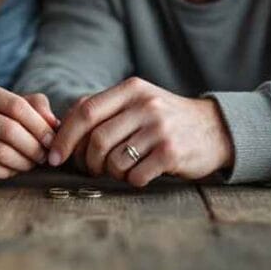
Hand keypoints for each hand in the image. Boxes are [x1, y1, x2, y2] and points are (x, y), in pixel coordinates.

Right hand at [0, 79, 58, 178]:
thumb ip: (31, 106)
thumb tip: (56, 123)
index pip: (17, 106)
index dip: (39, 125)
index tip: (52, 139)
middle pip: (10, 130)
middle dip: (33, 147)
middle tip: (44, 157)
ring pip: (0, 152)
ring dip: (23, 162)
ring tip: (31, 164)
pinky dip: (6, 172)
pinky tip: (13, 170)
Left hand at [48, 78, 234, 185]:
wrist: (215, 129)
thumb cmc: (165, 118)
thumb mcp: (138, 101)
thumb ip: (103, 108)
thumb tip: (60, 128)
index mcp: (131, 89)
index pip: (85, 111)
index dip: (65, 136)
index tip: (55, 156)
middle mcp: (145, 105)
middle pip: (96, 139)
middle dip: (86, 161)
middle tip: (89, 169)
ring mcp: (159, 129)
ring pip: (114, 160)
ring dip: (110, 172)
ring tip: (120, 169)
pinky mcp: (172, 153)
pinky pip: (135, 175)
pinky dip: (131, 180)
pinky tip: (140, 174)